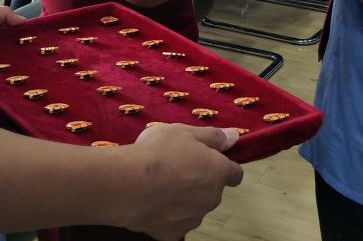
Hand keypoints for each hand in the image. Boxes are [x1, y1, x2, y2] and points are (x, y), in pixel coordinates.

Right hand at [123, 124, 242, 238]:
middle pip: (211, 190)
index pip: (235, 173)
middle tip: (174, 168)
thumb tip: (234, 137)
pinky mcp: (173, 234)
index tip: (208, 160)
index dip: (224, 166)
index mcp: (217, 172)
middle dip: (199, 181)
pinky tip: (151, 203)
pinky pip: (175, 222)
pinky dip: (167, 215)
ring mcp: (193, 218)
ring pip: (194, 207)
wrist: (128, 184)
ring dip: (184, 199)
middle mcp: (212, 198)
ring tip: (159, 186)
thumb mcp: (184, 132)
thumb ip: (212, 136)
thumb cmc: (158, 152)